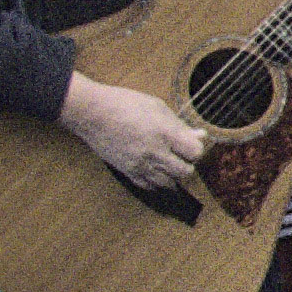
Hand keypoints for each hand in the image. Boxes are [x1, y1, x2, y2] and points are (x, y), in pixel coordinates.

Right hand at [62, 74, 204, 192]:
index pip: (195, 152)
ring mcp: (140, 165)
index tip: (190, 142)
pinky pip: (149, 187)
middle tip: (181, 154)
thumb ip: (180, 125)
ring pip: (169, 184)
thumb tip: (200, 135)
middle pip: (185, 171)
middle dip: (188, 163)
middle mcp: (154, 152)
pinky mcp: (127, 172)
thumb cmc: (125, 104)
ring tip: (169, 163)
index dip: (196, 148)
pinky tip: (156, 171)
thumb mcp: (157, 107)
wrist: (91, 112)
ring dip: (174, 175)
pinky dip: (157, 182)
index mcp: (164, 133)